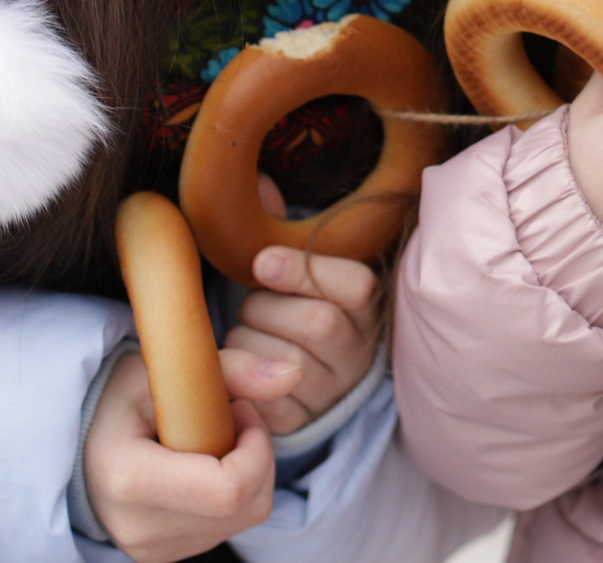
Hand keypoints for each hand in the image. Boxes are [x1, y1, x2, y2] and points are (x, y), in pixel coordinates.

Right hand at [81, 348, 293, 561]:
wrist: (81, 439)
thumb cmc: (122, 396)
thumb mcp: (169, 369)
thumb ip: (234, 369)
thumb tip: (292, 373)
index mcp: (130, 479)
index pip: (229, 490)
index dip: (254, 447)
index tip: (238, 408)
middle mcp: (137, 529)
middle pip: (246, 507)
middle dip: (257, 456)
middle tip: (230, 417)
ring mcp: (150, 550)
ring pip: (244, 518)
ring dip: (247, 474)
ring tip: (211, 439)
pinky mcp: (162, 556)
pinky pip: (227, 527)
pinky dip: (232, 494)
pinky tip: (203, 466)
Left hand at [228, 181, 382, 434]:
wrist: (300, 377)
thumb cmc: (290, 306)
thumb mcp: (294, 269)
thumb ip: (279, 226)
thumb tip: (259, 182)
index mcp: (366, 303)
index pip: (353, 284)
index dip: (305, 271)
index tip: (262, 262)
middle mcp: (358, 349)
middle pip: (316, 324)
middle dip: (267, 309)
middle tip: (251, 302)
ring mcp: (331, 390)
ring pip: (282, 362)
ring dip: (246, 343)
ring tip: (246, 335)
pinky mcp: (298, 421)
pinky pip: (262, 401)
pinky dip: (236, 379)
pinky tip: (238, 364)